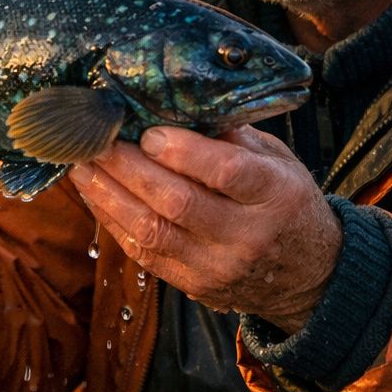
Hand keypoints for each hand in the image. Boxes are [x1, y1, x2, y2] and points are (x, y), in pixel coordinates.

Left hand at [69, 125, 340, 333]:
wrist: (309, 277)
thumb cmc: (287, 203)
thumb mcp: (279, 161)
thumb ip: (234, 137)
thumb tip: (178, 105)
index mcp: (277, 195)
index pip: (227, 173)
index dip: (184, 152)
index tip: (149, 132)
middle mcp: (248, 236)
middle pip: (179, 203)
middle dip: (129, 168)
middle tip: (97, 138)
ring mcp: (219, 267)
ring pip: (152, 231)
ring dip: (109, 194)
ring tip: (81, 163)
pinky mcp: (195, 285)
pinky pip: (144, 254)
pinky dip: (113, 221)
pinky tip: (95, 193)